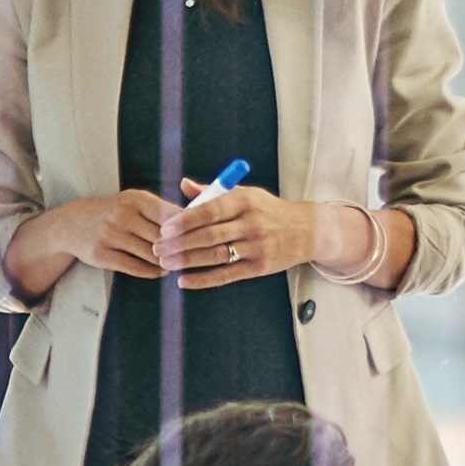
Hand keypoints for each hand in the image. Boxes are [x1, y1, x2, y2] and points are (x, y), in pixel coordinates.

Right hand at [11, 190, 180, 289]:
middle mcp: (123, 215)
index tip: (202, 238)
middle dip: (181, 249)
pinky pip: (135, 267)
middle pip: (163, 238)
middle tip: (195, 257)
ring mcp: (111, 235)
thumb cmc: (113, 211)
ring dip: (168, 262)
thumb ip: (162, 210)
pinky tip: (161, 271)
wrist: (72, 223)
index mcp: (136, 199)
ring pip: (151, 255)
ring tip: (178, 264)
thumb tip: (195, 221)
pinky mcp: (102, 255)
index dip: (189, 230)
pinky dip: (152, 271)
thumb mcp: (135, 201)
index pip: (171, 216)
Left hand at [165, 184, 304, 284]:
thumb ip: (213, 191)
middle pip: (209, 235)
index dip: (184, 221)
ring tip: (165, 263)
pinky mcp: (259, 268)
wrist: (307, 231)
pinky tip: (185, 281)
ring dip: (187, 261)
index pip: (209, 210)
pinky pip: (226, 275)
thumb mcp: (246, 194)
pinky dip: (203, 279)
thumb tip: (184, 184)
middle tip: (157, 248)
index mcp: (244, 201)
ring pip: (214, 256)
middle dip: (180, 243)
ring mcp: (256, 247)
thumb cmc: (269, 210)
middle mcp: (251, 224)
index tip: (164, 228)